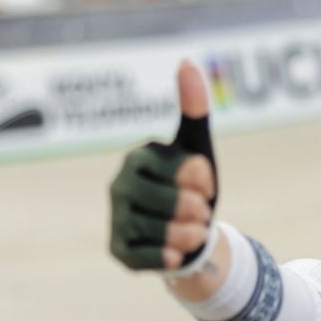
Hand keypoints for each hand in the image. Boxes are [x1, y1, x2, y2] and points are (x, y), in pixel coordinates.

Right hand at [109, 61, 217, 271]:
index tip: (204, 184)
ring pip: (161, 232)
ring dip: (190, 236)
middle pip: (172, 203)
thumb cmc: (192, 186)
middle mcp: (119, 185)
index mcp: (140, 156)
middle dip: (198, 211)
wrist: (187, 233)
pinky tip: (176, 255)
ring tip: (194, 232)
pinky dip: (168, 258)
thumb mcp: (198, 149)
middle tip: (201, 212)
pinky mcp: (117, 250)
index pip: (184, 168)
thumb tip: (188, 61)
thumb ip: (194, 109)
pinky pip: (146, 258)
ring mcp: (116, 218)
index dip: (203, 181)